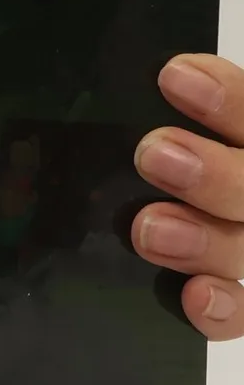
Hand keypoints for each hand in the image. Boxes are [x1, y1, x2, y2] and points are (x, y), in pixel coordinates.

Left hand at [134, 54, 243, 339]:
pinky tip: (195, 296)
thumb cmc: (173, 155)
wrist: (197, 230)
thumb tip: (154, 84)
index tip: (174, 77)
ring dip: (205, 239)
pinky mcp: (243, 294)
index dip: (228, 96)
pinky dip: (225, 307)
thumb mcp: (198, 130)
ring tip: (149, 229)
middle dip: (215, 174)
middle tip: (154, 155)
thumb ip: (189, 108)